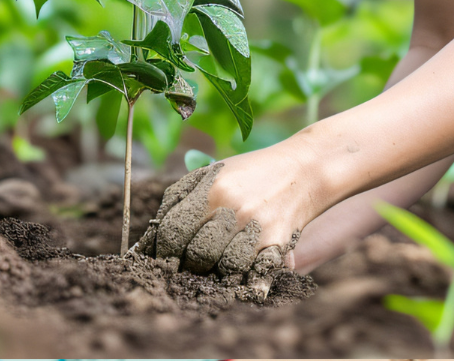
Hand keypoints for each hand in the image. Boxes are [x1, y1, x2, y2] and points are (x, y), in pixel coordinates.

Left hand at [133, 161, 300, 296]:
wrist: (305, 169)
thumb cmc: (251, 173)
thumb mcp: (211, 173)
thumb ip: (178, 200)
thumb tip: (148, 240)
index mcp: (212, 190)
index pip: (172, 233)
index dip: (162, 252)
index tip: (163, 259)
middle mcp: (233, 209)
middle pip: (195, 256)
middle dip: (188, 265)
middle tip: (189, 265)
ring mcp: (256, 229)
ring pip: (222, 270)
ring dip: (215, 274)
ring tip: (215, 267)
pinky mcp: (276, 244)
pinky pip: (251, 277)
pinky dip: (242, 285)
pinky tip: (238, 279)